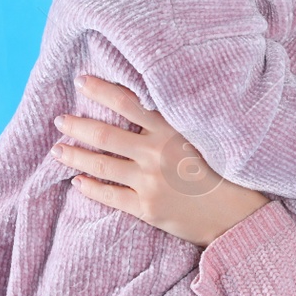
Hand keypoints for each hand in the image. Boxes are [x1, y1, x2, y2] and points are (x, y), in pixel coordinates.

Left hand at [52, 75, 270, 246]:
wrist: (238, 215)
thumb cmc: (225, 171)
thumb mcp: (203, 136)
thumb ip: (173, 122)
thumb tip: (144, 103)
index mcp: (172, 130)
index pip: (128, 102)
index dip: (100, 90)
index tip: (81, 80)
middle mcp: (156, 153)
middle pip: (105, 135)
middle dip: (77, 125)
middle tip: (59, 119)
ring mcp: (149, 182)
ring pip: (100, 165)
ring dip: (74, 155)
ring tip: (57, 149)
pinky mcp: (146, 208)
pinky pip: (109, 195)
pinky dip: (89, 187)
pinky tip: (77, 182)